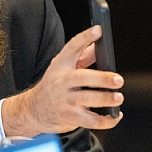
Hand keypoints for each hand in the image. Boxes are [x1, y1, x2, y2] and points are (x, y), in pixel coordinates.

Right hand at [1, 26, 122, 136]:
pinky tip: (115, 115)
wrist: (34, 109)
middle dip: (102, 79)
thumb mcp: (63, 68)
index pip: (72, 47)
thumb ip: (82, 57)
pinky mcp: (69, 117)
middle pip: (81, 77)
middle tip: (118, 80)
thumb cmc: (54, 86)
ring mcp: (64, 100)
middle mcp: (61, 81)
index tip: (98, 30)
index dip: (85, 37)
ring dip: (105, 99)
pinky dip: (106, 121)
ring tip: (118, 98)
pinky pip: (90, 120)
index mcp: (60, 65)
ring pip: (86, 100)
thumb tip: (98, 46)